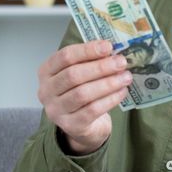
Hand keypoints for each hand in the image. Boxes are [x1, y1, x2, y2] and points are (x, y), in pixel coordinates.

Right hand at [38, 40, 132, 154]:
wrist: (81, 124)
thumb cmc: (80, 92)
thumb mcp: (80, 73)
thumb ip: (91, 61)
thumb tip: (113, 51)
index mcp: (46, 72)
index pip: (65, 56)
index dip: (87, 50)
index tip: (108, 46)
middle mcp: (46, 91)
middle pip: (73, 75)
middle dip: (100, 67)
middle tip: (121, 62)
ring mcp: (56, 110)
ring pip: (83, 93)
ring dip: (108, 83)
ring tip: (125, 77)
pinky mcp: (71, 125)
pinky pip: (92, 110)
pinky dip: (110, 99)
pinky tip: (122, 92)